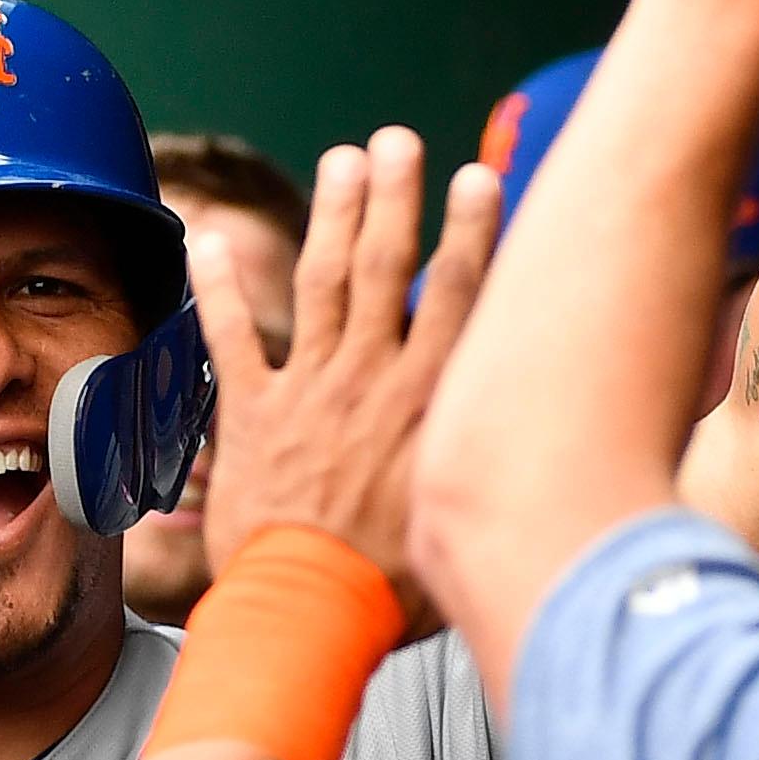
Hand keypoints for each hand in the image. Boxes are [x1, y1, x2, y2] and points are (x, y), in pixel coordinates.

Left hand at [196, 129, 498, 632]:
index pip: (458, 296)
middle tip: (397, 143)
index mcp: (429, 401)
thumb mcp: (471, 520)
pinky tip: (208, 241)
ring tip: (343, 161)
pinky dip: (220, 290)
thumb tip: (550, 449)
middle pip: (386, 269)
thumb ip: (496, 468)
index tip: (477, 177)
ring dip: (333, 217)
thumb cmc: (398, 589)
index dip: (470, 232)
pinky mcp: (253, 418)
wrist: (308, 615)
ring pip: (322, 285)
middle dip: (395, 198)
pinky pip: (233, 339)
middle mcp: (371, 380)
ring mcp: (309, 392)